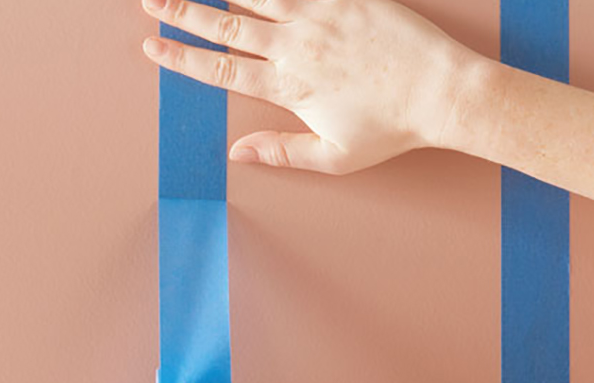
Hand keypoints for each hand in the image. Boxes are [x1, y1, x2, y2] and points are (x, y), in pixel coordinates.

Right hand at [141, 0, 481, 173]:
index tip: (152, 47)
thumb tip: (237, 154)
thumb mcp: (334, 157)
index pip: (221, 71)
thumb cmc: (391, 129)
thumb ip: (281, 152)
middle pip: (226, 27)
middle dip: (183, 13)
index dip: (182, 59)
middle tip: (150, 1)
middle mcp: (296, 47)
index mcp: (288, 88)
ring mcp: (320, 15)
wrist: (443, 93)